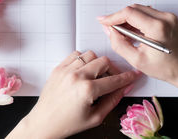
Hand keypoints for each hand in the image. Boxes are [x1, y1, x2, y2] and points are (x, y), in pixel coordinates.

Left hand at [7, 50, 139, 138]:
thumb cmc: (67, 123)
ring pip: (90, 55)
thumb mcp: (95, 117)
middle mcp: (76, 77)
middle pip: (104, 61)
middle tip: (113, 78)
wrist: (44, 123)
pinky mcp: (58, 68)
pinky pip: (76, 54)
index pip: (114, 80)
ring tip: (96, 76)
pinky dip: (83, 60)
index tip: (133, 74)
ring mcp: (66, 70)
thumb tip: (124, 88)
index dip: (127, 77)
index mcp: (87, 90)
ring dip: (97, 64)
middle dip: (113, 69)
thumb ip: (113, 100)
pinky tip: (84, 71)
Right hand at [98, 4, 177, 86]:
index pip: (129, 13)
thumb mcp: (136, 60)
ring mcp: (168, 16)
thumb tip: (109, 30)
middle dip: (119, 17)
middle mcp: (164, 17)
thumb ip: (119, 44)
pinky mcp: (169, 18)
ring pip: (140, 9)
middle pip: (134, 8)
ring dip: (128, 18)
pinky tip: (132, 31)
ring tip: (121, 32)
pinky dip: (137, 20)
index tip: (103, 21)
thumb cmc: (164, 68)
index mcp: (157, 27)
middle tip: (110, 28)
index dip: (113, 16)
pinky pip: (148, 13)